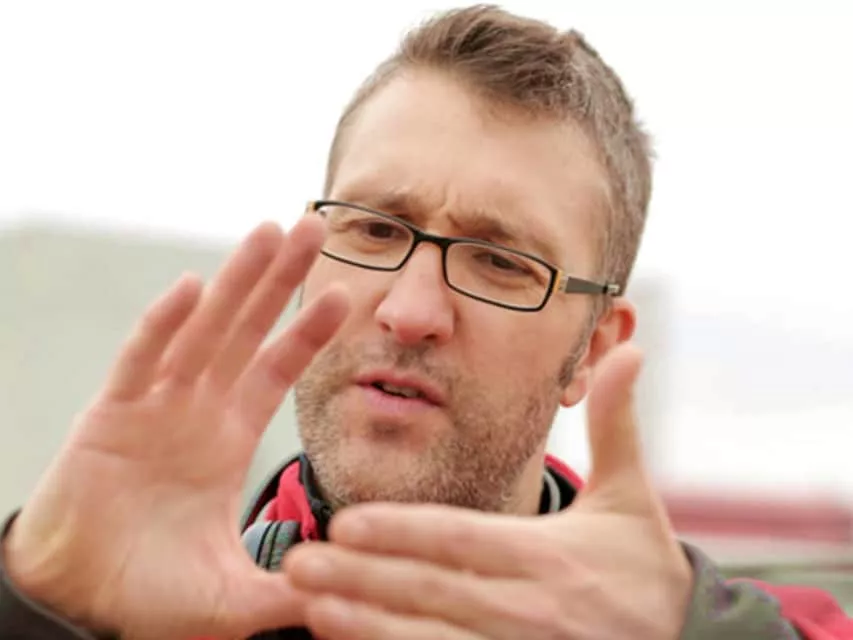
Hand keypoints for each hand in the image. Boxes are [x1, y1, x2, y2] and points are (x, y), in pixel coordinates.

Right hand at [4, 216, 348, 639]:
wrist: (79, 603)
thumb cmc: (151, 592)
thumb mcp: (235, 597)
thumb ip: (286, 592)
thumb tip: (342, 593)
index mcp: (228, 438)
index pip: (278, 369)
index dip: (309, 331)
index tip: (344, 293)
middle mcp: (197, 410)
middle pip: (248, 329)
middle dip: (280, 278)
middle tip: (314, 224)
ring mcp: (154, 406)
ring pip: (202, 329)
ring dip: (235, 281)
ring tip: (269, 230)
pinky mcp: (110, 417)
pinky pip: (139, 362)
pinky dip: (162, 327)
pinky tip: (190, 291)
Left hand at [285, 343, 692, 639]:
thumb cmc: (648, 573)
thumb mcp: (632, 497)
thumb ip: (619, 425)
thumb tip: (631, 347)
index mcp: (549, 556)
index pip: (462, 540)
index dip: (402, 533)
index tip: (346, 523)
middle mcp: (530, 608)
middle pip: (432, 590)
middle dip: (362, 577)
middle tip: (299, 564)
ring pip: (431, 639)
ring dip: (367, 626)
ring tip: (312, 609)